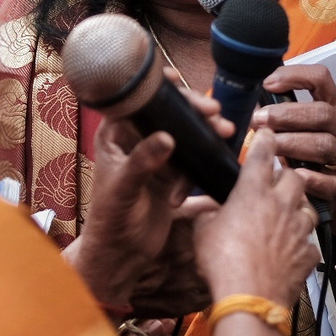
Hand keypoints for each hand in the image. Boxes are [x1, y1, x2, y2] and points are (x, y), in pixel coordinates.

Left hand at [67, 77, 230, 312]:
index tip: (179, 81)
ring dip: (204, 133)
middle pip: (167, 114)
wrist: (121, 254)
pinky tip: (194, 190)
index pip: (136, 101)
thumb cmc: (110, 219)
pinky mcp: (170, 175)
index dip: (157, 87)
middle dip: (192, 110)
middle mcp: (135, 141)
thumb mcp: (123, 188)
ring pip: (184, 134)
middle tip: (214, 111)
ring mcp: (154, 157)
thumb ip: (143, 161)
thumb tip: (167, 136)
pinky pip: (190, 160)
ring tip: (225, 132)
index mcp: (115, 135)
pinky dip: (198, 167)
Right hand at [194, 131, 318, 306]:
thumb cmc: (222, 262)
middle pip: (294, 177)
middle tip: (274, 183)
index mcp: (252, 192)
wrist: (249, 298)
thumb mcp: (202, 232)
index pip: (263, 154)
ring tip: (284, 217)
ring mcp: (298, 229)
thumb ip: (208, 214)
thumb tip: (208, 210)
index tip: (268, 134)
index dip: (266, 140)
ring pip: (307, 208)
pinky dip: (300, 245)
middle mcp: (280, 205)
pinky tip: (289, 251)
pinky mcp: (308, 254)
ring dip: (297, 209)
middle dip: (286, 176)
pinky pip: (308, 243)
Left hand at [255, 64, 335, 239]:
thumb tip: (249, 102)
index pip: (321, 78)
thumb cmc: (314, 149)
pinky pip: (329, 181)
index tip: (267, 83)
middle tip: (258, 120)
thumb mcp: (304, 125)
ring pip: (324, 144)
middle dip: (287, 115)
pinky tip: (293, 175)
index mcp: (334, 105)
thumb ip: (283, 112)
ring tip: (269, 146)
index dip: (294, 76)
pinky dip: (311, 178)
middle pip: (322, 113)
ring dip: (293, 143)